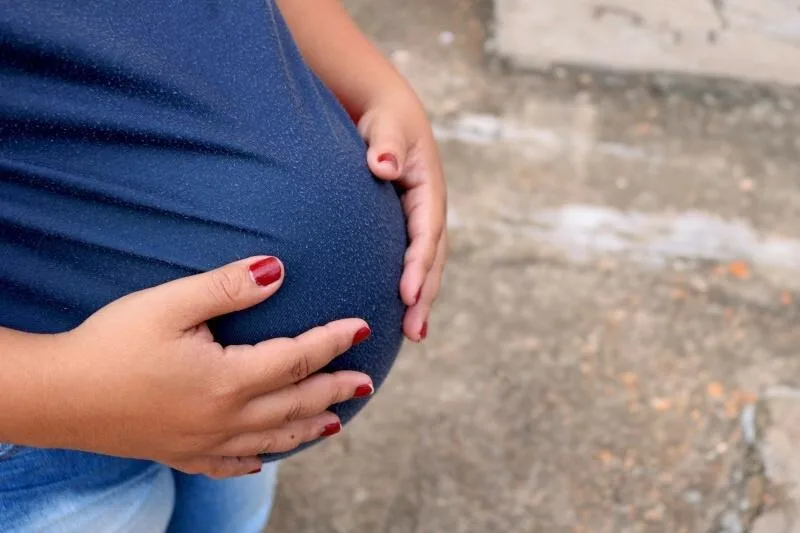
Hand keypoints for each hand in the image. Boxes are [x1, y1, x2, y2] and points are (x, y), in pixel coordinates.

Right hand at [38, 257, 372, 477]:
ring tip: (335, 424)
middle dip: (335, 390)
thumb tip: (279, 269)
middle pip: (295, 404)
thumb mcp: (169, 303)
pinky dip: (255, 460)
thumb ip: (228, 287)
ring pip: (272, 440)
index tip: (362, 328)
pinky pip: (229, 466)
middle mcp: (224, 418)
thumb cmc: (110, 344)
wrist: (55, 397)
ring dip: (308, 429)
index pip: (298, 358)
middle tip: (366, 382)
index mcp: (228, 379)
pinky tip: (262, 461)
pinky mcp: (178, 454)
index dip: (333, 341)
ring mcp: (202, 443)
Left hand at [358, 93, 446, 341]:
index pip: (426, 232)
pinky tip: (402, 315)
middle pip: (433, 258)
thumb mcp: (386, 125)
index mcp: (428, 189)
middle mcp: (430, 210)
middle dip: (426, 295)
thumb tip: (383, 165)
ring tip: (415, 335)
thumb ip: (385, 144)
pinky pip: (413, 262)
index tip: (408, 293)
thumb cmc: (385, 120)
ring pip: (426, 266)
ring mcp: (421, 222)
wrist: (388, 115)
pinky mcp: (408, 228)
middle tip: (415, 331)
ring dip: (422, 300)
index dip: (419, 264)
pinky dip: (412, 289)